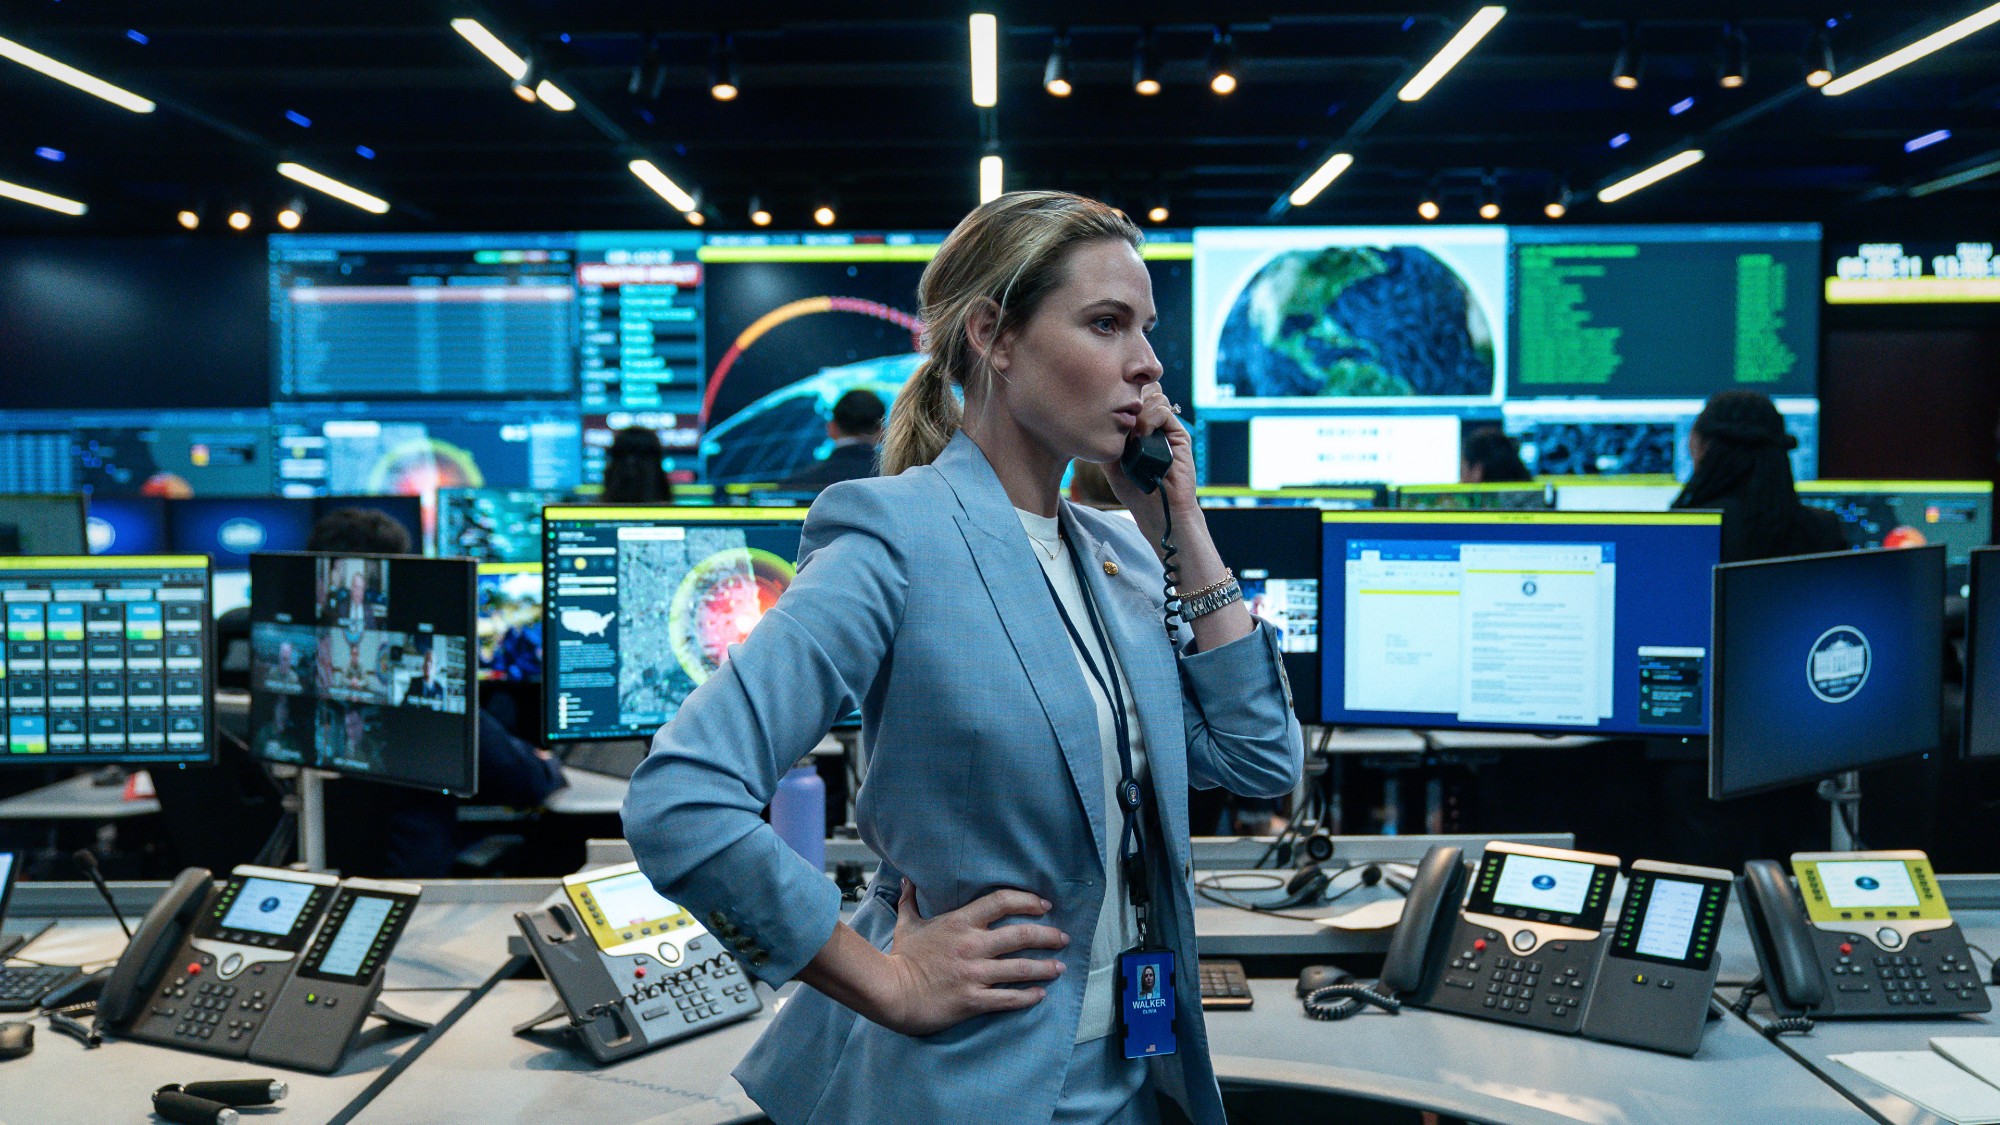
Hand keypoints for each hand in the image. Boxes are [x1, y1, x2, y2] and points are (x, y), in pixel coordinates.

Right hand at [871, 880, 1068, 1035]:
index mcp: (960, 923)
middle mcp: (972, 945)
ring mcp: (974, 973)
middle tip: (1063, 937)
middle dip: (1047, 935)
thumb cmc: (900, 958)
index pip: (1002, 901)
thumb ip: (911, 900)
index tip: (1044, 905)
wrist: (890, 991)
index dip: (1027, 901)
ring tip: (1060, 966)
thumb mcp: (907, 923)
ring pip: (1020, 968)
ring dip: (1045, 967)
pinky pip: (1008, 998)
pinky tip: (1041, 994)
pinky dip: (1027, 996)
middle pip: (1020, 934)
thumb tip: (906, 879)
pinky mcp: (973, 999)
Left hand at [1106, 383, 1196, 518]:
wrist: (1156, 509)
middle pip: (1143, 388)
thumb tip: (1101, 410)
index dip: (1119, 395)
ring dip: (1139, 411)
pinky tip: (1143, 437)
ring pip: (1153, 395)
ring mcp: (1165, 427)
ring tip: (1133, 436)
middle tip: (1122, 423)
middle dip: (1129, 399)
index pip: (1129, 394)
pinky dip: (1150, 419)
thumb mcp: (1109, 460)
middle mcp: (1151, 423)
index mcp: (1135, 426)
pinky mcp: (1178, 433)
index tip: (1107, 410)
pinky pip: (1163, 410)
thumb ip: (1107, 435)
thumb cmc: (1133, 490)